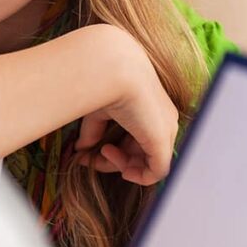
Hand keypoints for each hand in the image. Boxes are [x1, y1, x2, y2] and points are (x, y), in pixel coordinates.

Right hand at [73, 26, 179, 185]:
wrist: (114, 69)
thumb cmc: (105, 82)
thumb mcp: (98, 110)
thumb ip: (93, 132)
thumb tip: (80, 150)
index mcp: (151, 109)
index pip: (137, 139)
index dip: (114, 151)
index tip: (89, 153)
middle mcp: (164, 121)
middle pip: (142, 153)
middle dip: (114, 161)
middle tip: (91, 158)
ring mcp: (166, 131)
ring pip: (148, 164)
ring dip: (121, 165)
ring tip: (103, 152)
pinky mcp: (162, 141)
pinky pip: (157, 172)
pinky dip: (139, 177)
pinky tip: (122, 170)